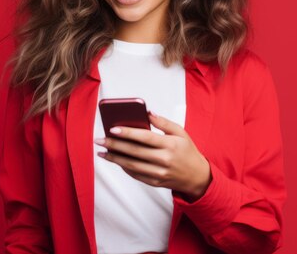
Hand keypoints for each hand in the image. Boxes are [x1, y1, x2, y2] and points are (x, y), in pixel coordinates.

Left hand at [94, 111, 211, 201]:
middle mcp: (164, 160)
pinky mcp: (155, 182)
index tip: (112, 128)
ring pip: (132, 165)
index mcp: (170, 145)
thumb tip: (147, 113)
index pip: (145, 137)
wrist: (197, 177)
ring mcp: (159, 173)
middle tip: (99, 140)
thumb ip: (164, 122)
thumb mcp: (181, 133)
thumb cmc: (187, 151)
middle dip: (115, 145)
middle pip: (135, 152)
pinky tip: (116, 160)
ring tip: (102, 151)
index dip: (128, 133)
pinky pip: (136, 175)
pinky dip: (124, 167)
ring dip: (115, 158)